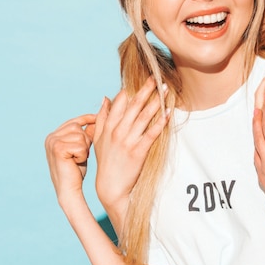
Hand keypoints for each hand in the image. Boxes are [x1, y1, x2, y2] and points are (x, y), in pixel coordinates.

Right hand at [45, 113, 96, 203]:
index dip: (86, 119)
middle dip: (85, 140)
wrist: (69, 189)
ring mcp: (52, 142)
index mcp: (54, 136)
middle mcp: (50, 137)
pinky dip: (82, 155)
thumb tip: (98, 117)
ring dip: (84, 149)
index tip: (97, 117)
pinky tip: (76, 163)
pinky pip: (80, 145)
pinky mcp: (58, 149)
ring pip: (80, 135)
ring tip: (78, 159)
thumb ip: (87, 134)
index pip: (72, 122)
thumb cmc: (76, 171)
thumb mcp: (82, 149)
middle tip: (81, 155)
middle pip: (77, 126)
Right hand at [93, 77, 169, 218]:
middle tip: (156, 77)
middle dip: (146, 89)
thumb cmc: (106, 163)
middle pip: (133, 105)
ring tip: (165, 89)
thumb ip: (101, 118)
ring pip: (143, 116)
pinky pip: (151, 133)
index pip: (120, 102)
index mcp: (108, 127)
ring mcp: (128, 141)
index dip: (130, 90)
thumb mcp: (97, 139)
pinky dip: (160, 122)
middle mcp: (117, 131)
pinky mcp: (138, 151)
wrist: (110, 187)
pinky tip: (167, 113)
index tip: (140, 78)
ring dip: (155, 101)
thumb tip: (106, 98)